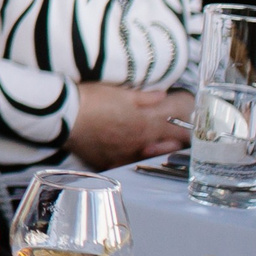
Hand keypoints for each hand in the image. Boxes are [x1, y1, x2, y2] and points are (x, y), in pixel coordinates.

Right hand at [68, 83, 189, 169]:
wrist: (63, 114)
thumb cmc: (91, 99)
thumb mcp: (119, 92)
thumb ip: (144, 97)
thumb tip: (163, 95)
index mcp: (143, 123)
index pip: (172, 130)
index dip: (185, 131)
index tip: (193, 132)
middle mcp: (135, 142)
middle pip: (161, 146)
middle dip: (174, 143)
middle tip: (183, 141)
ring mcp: (120, 154)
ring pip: (145, 156)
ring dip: (155, 152)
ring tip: (161, 147)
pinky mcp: (105, 160)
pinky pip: (123, 164)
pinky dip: (131, 160)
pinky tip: (132, 155)